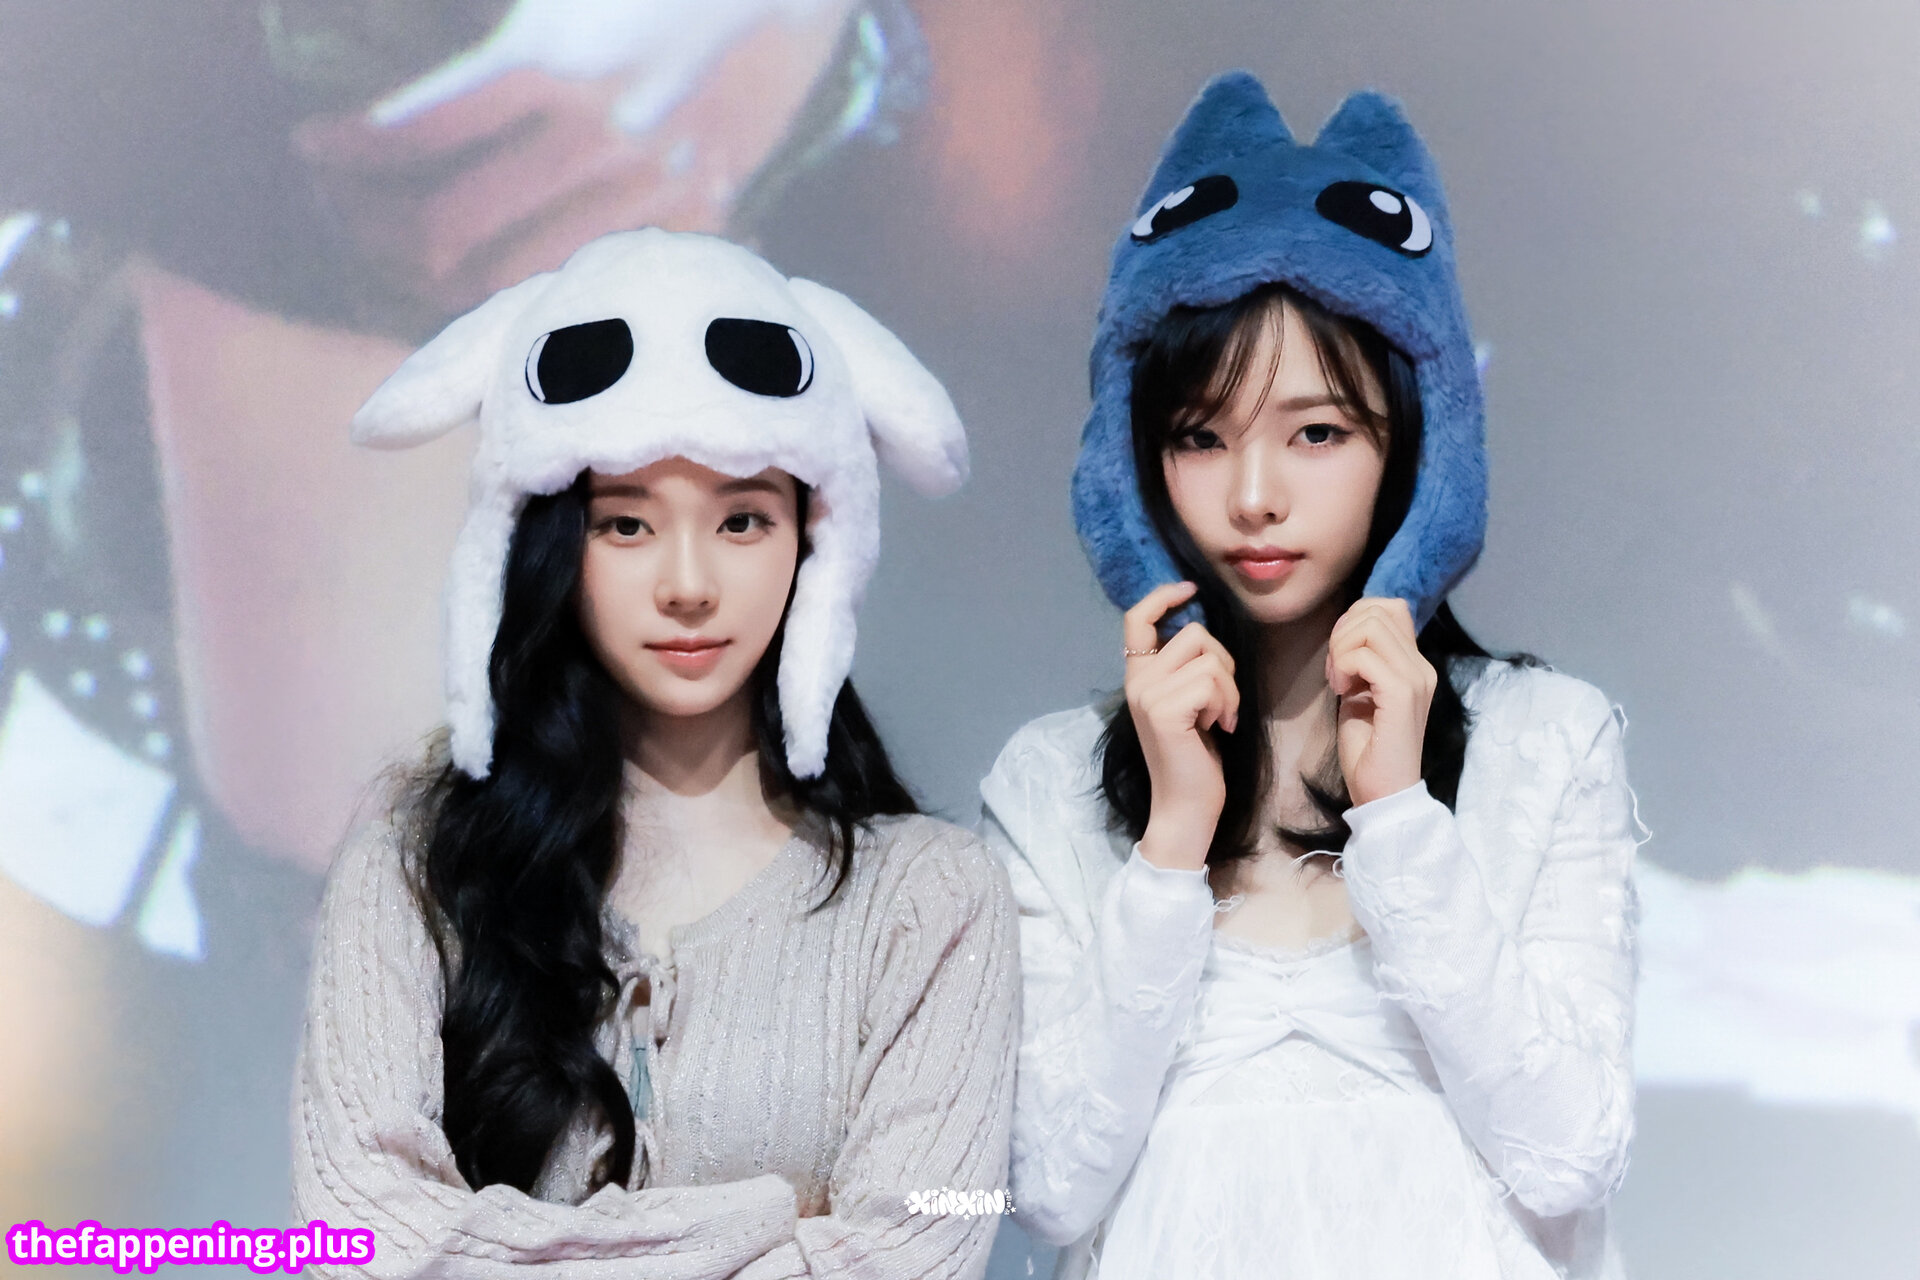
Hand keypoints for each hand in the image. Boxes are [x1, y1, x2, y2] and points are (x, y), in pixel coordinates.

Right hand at [1124, 583, 1239, 870]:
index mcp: (1138, 676)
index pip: (1136, 618)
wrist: (1185, 806)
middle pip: (1193, 633)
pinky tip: (1218, 729)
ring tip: (1219, 719)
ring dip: (1228, 689)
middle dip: (1223, 663)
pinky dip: (1226, 704)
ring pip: (1209, 658)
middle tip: (1222, 702)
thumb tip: (1203, 632)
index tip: (1189, 589)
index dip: (1163, 596)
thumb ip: (1184, 670)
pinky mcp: (1165, 710)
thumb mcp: (1186, 704)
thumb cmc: (1194, 758)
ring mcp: (1147, 694)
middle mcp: (1137, 681)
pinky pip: (1212, 682)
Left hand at [1326, 597, 1435, 807]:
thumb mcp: (1360, 692)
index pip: (1390, 608)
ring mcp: (1416, 679)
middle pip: (1377, 610)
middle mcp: (1422, 666)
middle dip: (1342, 632)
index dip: (1354, 619)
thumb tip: (1347, 630)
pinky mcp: (1403, 695)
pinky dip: (1343, 666)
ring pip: (1371, 626)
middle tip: (1335, 670)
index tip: (1340, 656)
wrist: (1383, 792)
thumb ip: (1361, 660)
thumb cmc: (1367, 748)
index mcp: (1414, 664)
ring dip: (1341, 648)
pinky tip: (1341, 691)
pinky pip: (1365, 656)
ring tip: (1339, 680)